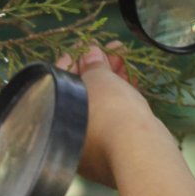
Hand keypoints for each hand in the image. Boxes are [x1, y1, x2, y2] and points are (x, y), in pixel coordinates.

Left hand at [60, 47, 165, 189]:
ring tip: (125, 57)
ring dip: (112, 77)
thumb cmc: (109, 114)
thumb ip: (92, 65)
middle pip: (81, 93)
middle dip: (97, 67)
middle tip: (112, 49)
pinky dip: (121, 96)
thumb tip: (90, 53)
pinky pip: (114, 116)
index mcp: (55, 121)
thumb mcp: (98, 80)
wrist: (139, 150)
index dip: (74, 59)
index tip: (87, 45)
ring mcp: (94, 146)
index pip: (59, 83)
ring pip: (101, 104)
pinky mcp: (116, 148)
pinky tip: (132, 78)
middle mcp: (69, 137)